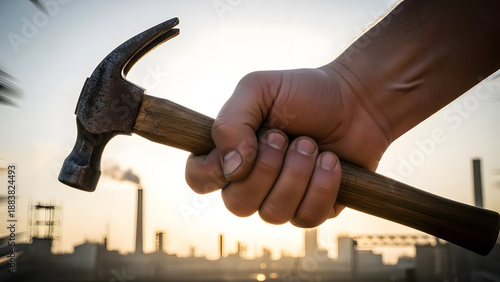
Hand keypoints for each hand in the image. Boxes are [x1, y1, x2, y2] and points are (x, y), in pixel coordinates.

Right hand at [185, 67, 389, 226]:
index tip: (246, 144)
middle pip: (237, 205)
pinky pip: (306, 218)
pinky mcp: (312, 209)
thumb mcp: (259, 89)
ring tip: (312, 145)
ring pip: (273, 213)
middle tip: (286, 136)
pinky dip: (322, 186)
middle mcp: (251, 182)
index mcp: (230, 153)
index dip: (213, 171)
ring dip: (297, 173)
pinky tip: (331, 162)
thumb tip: (231, 168)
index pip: (198, 180)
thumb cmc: (304, 93)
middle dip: (267, 167)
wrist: (356, 101)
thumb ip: (231, 121)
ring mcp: (281, 199)